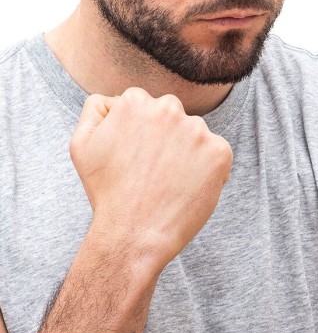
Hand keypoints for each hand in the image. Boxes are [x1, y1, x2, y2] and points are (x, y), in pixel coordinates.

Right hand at [70, 88, 232, 269]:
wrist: (134, 235)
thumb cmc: (106, 192)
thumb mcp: (82, 145)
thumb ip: (95, 109)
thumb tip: (114, 98)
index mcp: (136, 101)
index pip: (144, 106)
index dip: (138, 133)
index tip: (133, 156)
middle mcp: (169, 108)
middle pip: (171, 116)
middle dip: (163, 138)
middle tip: (150, 171)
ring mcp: (198, 130)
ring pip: (193, 135)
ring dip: (185, 153)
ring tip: (167, 183)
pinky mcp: (220, 152)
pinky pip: (216, 154)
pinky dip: (207, 169)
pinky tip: (188, 188)